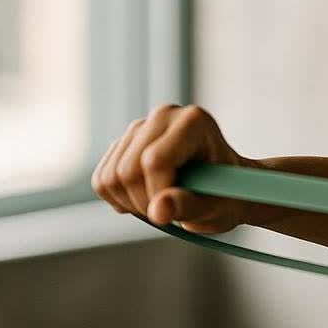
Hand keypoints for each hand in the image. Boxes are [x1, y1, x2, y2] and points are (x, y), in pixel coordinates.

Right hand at [91, 102, 256, 233]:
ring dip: (131, 204)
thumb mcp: (217, 205)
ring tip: (161, 205)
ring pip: (110, 177)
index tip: (175, 211)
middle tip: (170, 212)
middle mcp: (163, 115)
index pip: (155, 160)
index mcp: (194, 121)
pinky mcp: (122, 143)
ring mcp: (139, 127)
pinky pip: (101, 181)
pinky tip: (146, 198)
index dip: (158, 193)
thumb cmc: (227, 195)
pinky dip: (118, 200)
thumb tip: (157, 210)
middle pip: (127, 171)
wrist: (223, 188)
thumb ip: (188, 206)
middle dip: (144, 203)